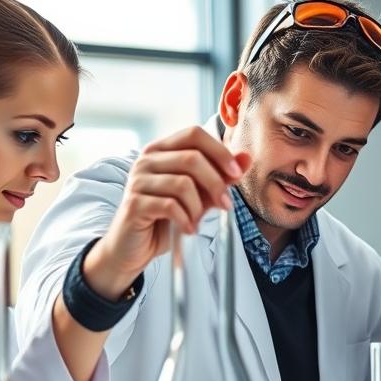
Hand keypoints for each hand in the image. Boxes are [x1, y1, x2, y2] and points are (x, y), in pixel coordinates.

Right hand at [83, 126, 248, 298]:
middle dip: (216, 183)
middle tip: (225, 205)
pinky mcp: (134, 203)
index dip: (219, 151)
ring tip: (197, 220)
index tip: (236, 173)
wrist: (134, 247)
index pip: (194, 134)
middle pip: (192, 158)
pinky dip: (186, 220)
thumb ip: (221, 177)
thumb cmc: (167, 218)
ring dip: (199, 207)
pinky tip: (188, 229)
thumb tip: (246, 157)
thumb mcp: (200, 195)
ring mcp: (138, 180)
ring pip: (183, 183)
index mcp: (162, 150)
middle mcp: (146, 160)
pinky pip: (170, 206)